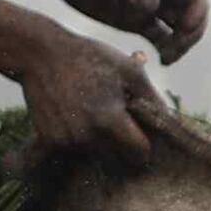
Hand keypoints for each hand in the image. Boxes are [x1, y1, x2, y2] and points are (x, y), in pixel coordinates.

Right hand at [19, 33, 190, 169]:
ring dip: (99, 142)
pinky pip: (73, 150)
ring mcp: (66, 140)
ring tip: (93, 113)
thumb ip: (152, 97)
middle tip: (116, 120)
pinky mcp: (49, 141)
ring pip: (95, 154)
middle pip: (118, 155)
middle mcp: (87, 135)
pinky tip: (76, 117)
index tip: (144, 138)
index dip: (145, 146)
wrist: (40, 54)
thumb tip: (170, 121)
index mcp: (109, 119)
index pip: (139, 152)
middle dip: (122, 145)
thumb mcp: (128, 70)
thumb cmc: (90, 58)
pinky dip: (78, 140)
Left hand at [42, 0, 207, 61]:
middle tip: (173, 50)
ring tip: (166, 58)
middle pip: (193, 13)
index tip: (185, 27)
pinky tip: (158, 60)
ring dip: (181, 45)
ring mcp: (152, 5)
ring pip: (181, 29)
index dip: (197, 9)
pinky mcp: (137, 21)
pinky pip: (162, 39)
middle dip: (191, 33)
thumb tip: (152, 6)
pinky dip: (165, 50)